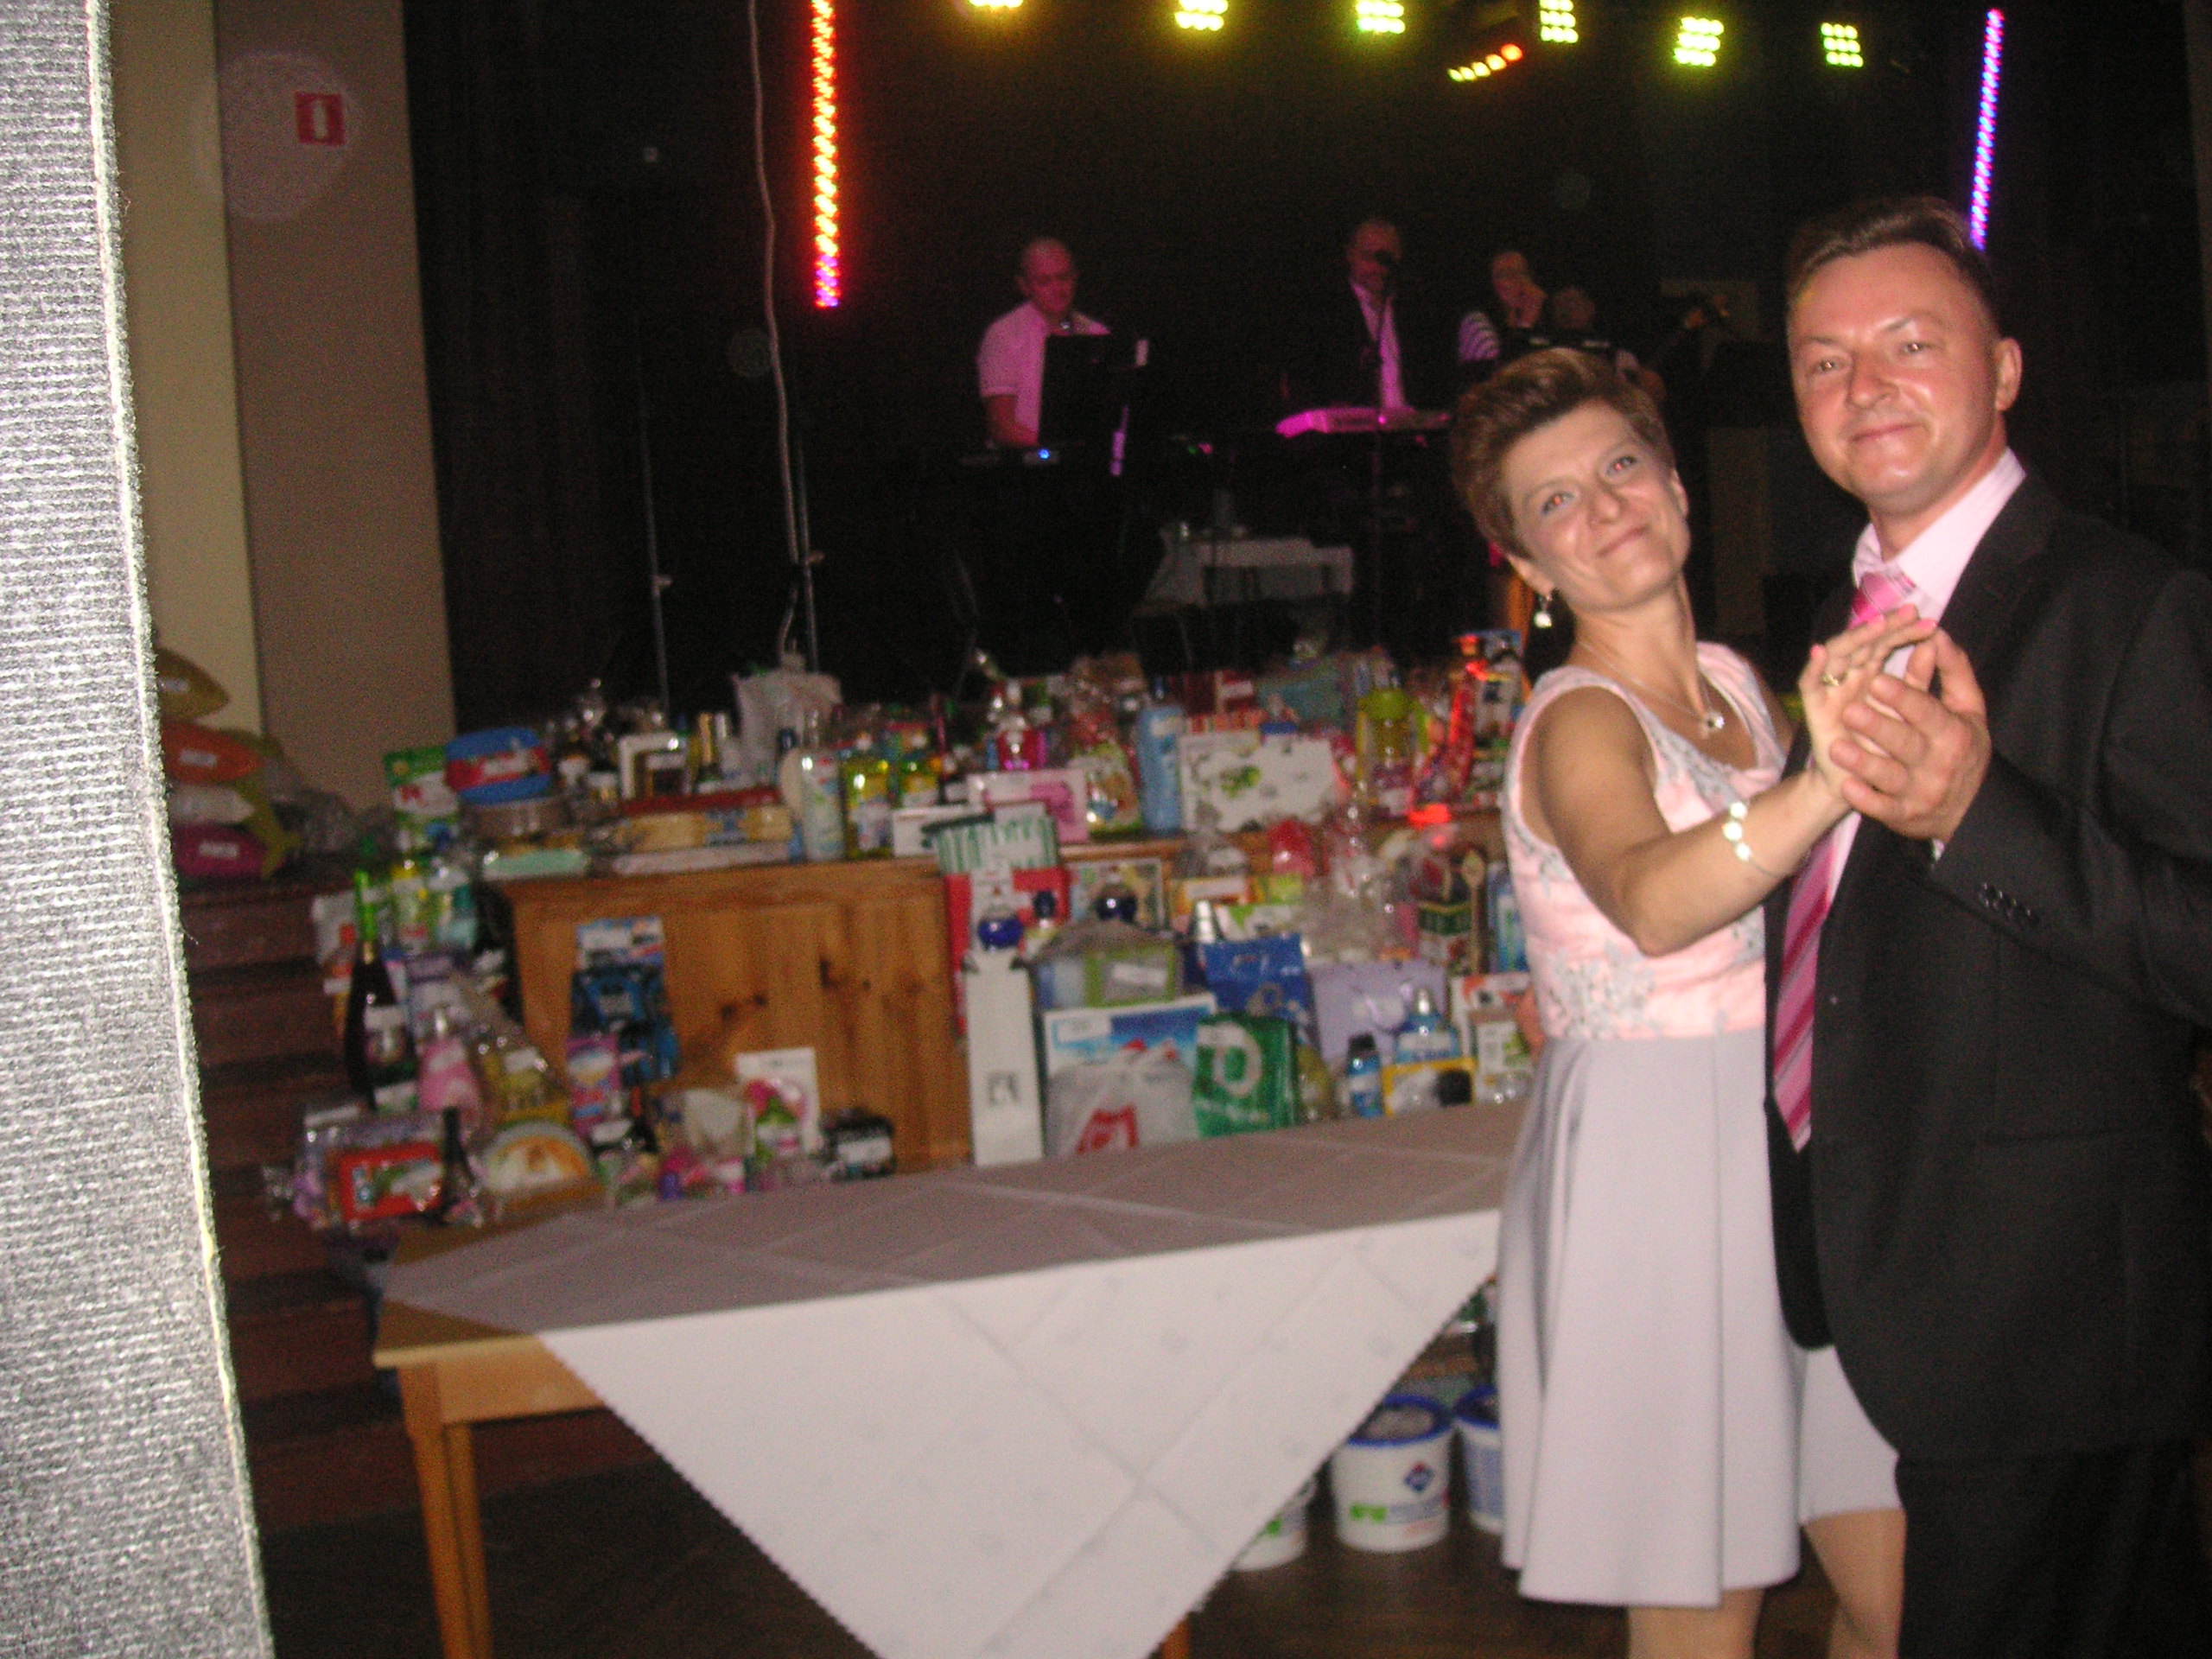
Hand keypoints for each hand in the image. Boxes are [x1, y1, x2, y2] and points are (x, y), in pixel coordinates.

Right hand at [1799, 607, 1935, 793]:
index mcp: (1872, 674)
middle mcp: (1850, 676)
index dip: (1905, 631)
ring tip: (1875, 625)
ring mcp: (1831, 689)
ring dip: (1854, 638)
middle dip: (1886, 627)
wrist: (1862, 787)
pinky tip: (1821, 651)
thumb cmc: (1887, 748)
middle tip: (1909, 613)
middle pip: (1864, 643)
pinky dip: (1813, 666)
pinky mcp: (1814, 708)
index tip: (1930, 622)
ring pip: (1838, 655)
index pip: (1887, 643)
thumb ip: (1918, 678)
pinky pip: (1809, 683)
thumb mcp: (1908, 711)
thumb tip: (1934, 642)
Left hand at [1828, 630, 1990, 841]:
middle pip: (1905, 743)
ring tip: (1837, 747)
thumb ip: (1952, 672)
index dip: (1903, 697)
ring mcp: (1920, 792)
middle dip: (1878, 727)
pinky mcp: (1904, 816)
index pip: (1926, 713)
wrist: (1972, 809)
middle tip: (1849, 711)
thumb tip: (1933, 635)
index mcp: (1953, 733)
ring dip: (1863, 762)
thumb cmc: (1964, 747)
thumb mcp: (1967, 710)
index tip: (1877, 679)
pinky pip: (1883, 808)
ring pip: (1889, 776)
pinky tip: (1847, 786)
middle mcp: (1938, 763)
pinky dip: (1865, 799)